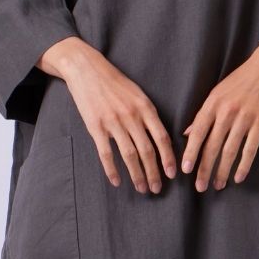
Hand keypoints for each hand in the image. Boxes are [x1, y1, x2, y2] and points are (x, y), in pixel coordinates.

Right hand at [39, 37, 176, 192]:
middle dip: (154, 173)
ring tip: (142, 188)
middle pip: (147, 151)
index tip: (172, 173)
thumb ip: (148, 114)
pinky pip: (106, 154)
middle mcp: (132, 116)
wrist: (87, 69)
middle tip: (157, 189)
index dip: (168, 158)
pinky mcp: (96, 127)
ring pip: (129, 155)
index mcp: (145, 108)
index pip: (161, 138)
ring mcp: (113, 122)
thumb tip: (159, 137)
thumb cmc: (114, 82)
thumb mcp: (138, 93)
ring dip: (137, 175)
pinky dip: (112, 170)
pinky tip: (117, 181)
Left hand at [180, 27, 258, 190]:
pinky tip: (239, 177)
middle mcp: (226, 112)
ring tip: (217, 185)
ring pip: (229, 151)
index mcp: (212, 104)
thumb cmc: (242, 78)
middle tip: (199, 187)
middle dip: (204, 169)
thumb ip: (203, 114)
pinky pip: (250, 149)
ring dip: (222, 171)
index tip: (185, 170)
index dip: (190, 153)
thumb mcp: (217, 92)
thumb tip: (187, 133)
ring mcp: (244, 118)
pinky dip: (244, 165)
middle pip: (211, 146)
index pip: (197, 133)